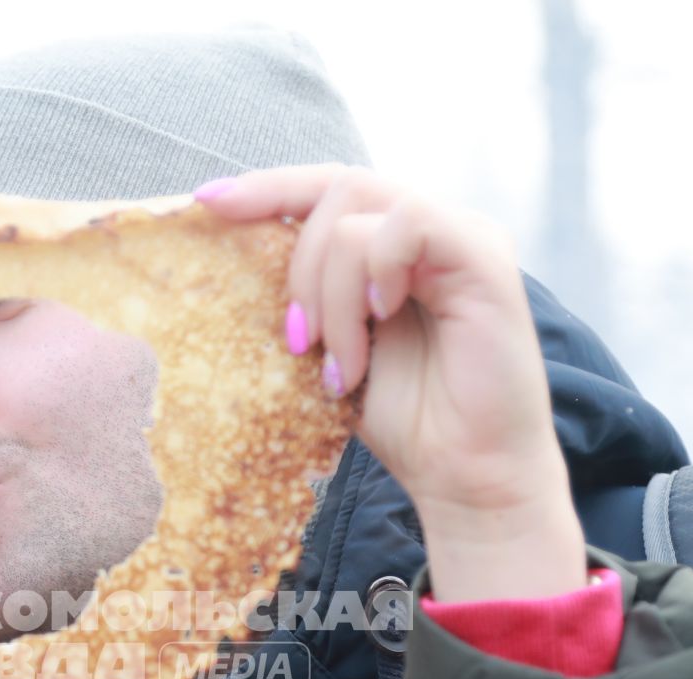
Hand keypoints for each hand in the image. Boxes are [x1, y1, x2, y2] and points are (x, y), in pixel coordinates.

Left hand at [197, 167, 586, 601]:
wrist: (468, 478)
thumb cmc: (408, 422)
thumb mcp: (334, 349)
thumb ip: (309, 298)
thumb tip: (235, 262)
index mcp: (396, 246)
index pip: (327, 188)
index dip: (268, 187)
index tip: (207, 202)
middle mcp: (431, 231)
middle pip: (337, 189)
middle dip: (297, 266)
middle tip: (297, 341)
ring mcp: (462, 238)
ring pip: (359, 216)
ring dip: (331, 294)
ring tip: (344, 365)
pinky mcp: (485, 258)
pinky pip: (409, 223)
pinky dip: (376, 270)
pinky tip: (382, 318)